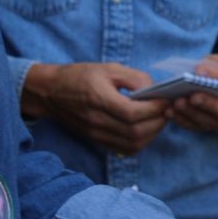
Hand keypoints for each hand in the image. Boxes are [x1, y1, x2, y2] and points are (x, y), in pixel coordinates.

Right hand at [24, 63, 168, 155]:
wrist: (50, 92)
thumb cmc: (80, 76)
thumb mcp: (109, 68)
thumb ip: (135, 78)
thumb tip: (155, 91)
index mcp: (99, 98)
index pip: (133, 113)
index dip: (155, 108)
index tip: (166, 99)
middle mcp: (97, 120)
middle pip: (135, 132)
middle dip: (158, 122)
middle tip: (167, 110)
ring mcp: (96, 134)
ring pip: (132, 144)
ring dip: (152, 134)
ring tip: (159, 119)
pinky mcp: (97, 140)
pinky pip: (124, 149)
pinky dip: (140, 142)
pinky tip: (145, 129)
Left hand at [167, 54, 217, 133]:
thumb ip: (214, 64)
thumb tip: (199, 71)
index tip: (201, 71)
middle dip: (209, 104)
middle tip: (192, 96)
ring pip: (212, 122)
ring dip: (193, 113)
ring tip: (177, 103)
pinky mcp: (215, 128)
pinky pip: (199, 128)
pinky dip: (184, 120)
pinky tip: (170, 112)